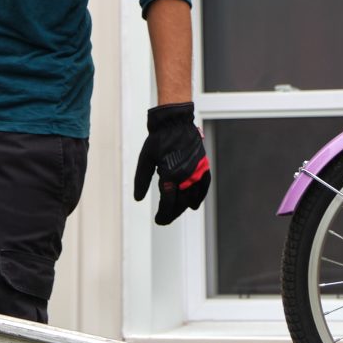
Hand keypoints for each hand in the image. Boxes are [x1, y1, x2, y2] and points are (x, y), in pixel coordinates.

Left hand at [133, 102, 209, 226]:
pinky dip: (200, 197)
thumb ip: (141, 181)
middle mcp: (185, 175)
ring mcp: (196, 171)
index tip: (159, 220)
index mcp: (170, 174)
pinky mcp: (203, 165)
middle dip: (172, 213)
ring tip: (176, 211)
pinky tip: (194, 205)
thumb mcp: (145, 159)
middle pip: (180, 203)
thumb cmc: (158, 139)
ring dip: (184, 207)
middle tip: (165, 218)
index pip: (168, 203)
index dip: (163, 215)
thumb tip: (138, 199)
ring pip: (192, 196)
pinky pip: (204, 186)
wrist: (175, 122)